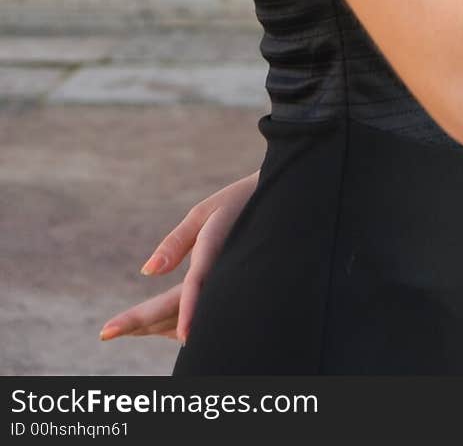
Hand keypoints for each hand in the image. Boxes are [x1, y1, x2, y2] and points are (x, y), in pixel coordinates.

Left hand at [98, 170, 259, 345]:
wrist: (276, 202)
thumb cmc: (237, 201)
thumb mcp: (204, 212)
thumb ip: (175, 243)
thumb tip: (147, 272)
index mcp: (215, 253)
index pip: (194, 289)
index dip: (185, 315)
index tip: (179, 339)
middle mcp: (220, 276)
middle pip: (180, 310)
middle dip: (142, 322)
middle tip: (106, 332)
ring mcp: (223, 286)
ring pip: (186, 315)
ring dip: (156, 324)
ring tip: (122, 328)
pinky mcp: (223, 288)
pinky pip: (197, 310)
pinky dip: (175, 319)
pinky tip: (160, 325)